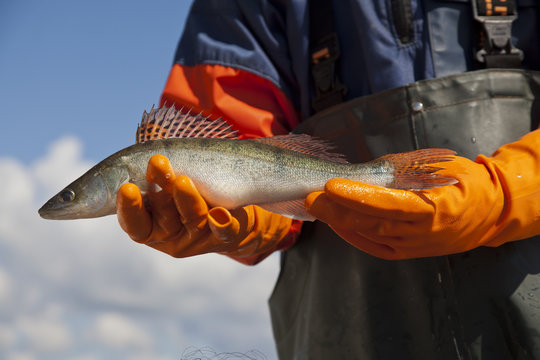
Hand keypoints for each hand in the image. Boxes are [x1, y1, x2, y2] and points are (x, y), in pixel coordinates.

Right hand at [116, 155, 293, 262]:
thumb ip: (152, 172)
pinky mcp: (225, 237)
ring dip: (187, 199)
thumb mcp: (168, 182)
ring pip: (193, 219)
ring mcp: (199, 237)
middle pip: (163, 217)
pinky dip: (222, 223)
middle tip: (157, 162)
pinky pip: (225, 232)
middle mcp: (172, 233)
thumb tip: (138, 146)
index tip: (126, 188)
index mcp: (151, 224)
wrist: (230, 211)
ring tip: (183, 179)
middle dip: (159, 190)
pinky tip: (219, 214)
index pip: (134, 223)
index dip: (129, 208)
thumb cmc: (189, 190)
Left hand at [305, 130, 539, 259]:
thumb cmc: (462, 181)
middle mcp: (423, 232)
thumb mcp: (439, 168)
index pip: (387, 203)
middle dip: (336, 210)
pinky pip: (373, 245)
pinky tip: (334, 221)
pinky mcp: (407, 252)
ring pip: (369, 235)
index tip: (331, 185)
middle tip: (310, 196)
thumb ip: (402, 172)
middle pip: (372, 223)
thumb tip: (360, 174)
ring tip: (315, 205)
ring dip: (338, 221)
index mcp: (435, 207)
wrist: (488, 212)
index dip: (357, 195)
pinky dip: (351, 234)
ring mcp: (414, 246)